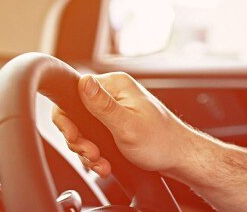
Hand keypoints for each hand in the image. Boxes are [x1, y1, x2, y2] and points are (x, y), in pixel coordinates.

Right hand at [51, 72, 205, 177]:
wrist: (179, 159)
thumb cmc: (161, 142)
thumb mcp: (127, 125)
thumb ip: (102, 105)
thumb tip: (83, 81)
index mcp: (116, 85)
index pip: (73, 93)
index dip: (67, 119)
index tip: (75, 138)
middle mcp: (114, 94)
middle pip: (75, 115)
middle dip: (80, 141)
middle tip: (93, 155)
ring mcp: (114, 110)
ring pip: (83, 131)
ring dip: (88, 152)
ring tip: (102, 164)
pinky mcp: (115, 125)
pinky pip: (94, 139)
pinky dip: (96, 155)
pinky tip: (105, 165)